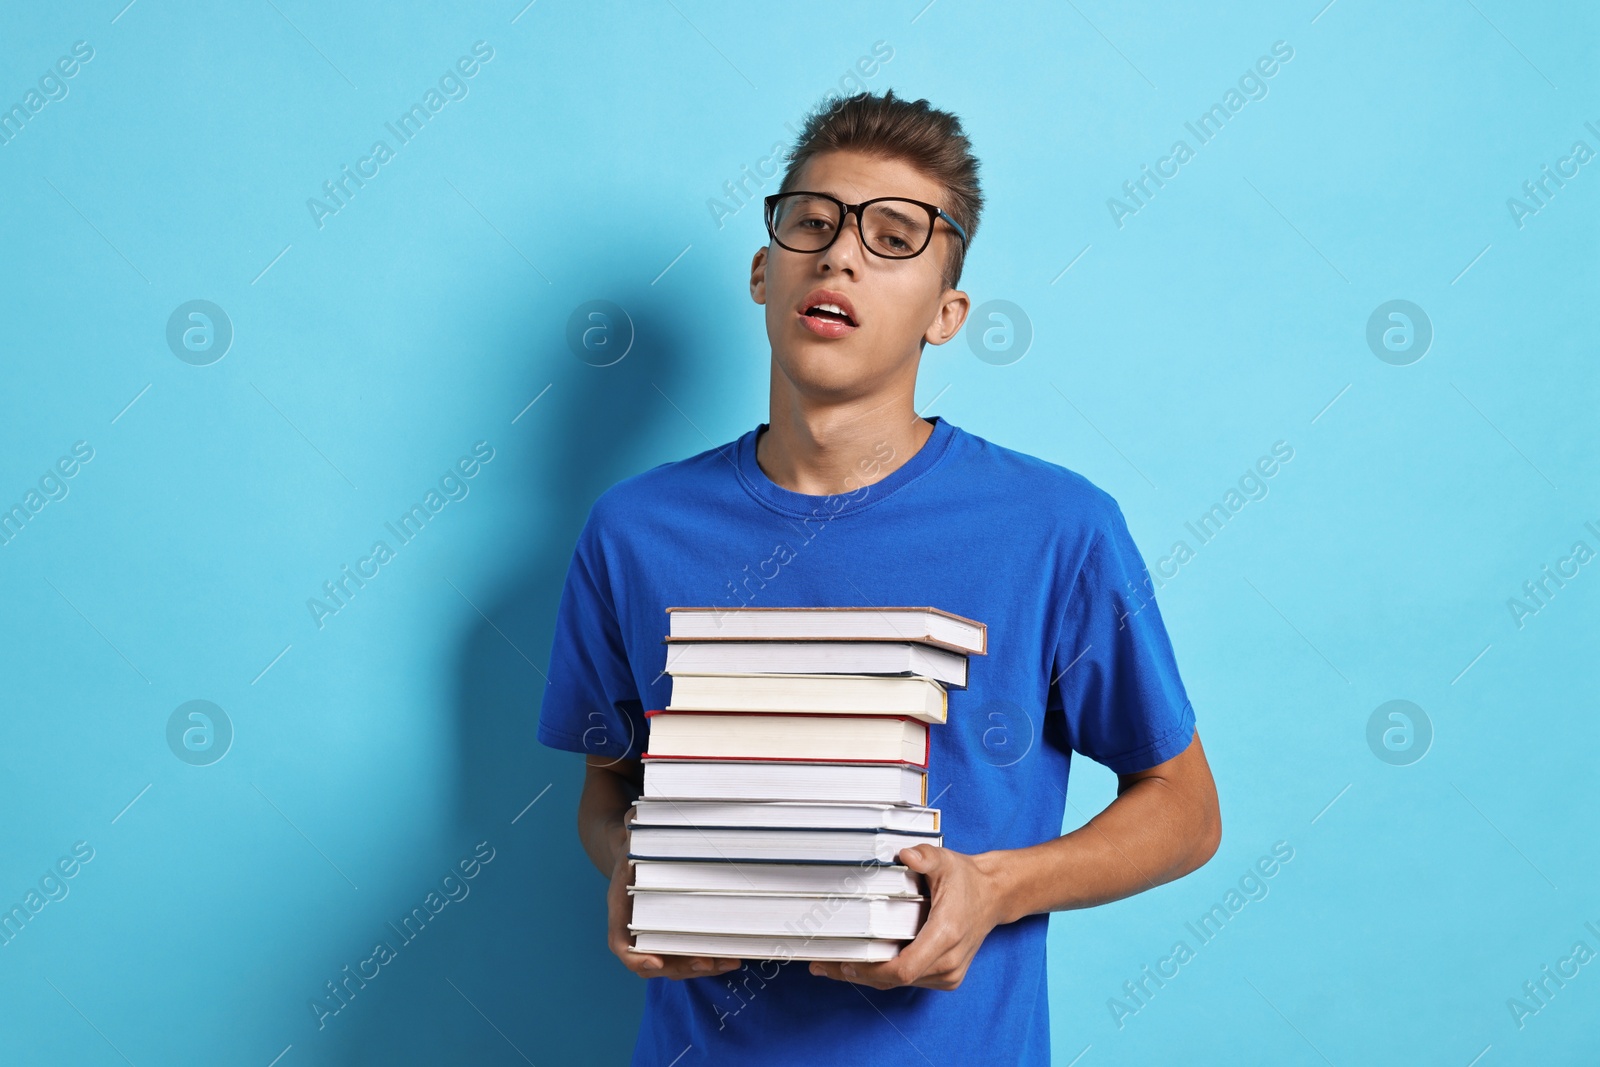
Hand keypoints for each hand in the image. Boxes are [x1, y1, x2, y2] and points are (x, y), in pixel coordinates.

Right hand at [606, 804, 742, 980]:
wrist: (637, 848)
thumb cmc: (638, 838)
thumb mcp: (634, 827)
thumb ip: (635, 825)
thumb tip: (637, 817)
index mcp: (621, 905)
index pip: (621, 942)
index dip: (636, 957)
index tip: (656, 961)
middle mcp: (636, 927)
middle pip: (653, 961)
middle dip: (681, 967)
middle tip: (707, 962)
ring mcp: (656, 933)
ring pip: (675, 963)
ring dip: (701, 967)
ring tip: (729, 961)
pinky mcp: (675, 933)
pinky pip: (689, 954)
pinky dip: (709, 959)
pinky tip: (733, 956)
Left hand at [808, 844, 1003, 990]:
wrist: (994, 896)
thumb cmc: (967, 880)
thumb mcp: (946, 861)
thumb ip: (925, 857)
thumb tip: (905, 854)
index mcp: (946, 935)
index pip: (903, 969)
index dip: (870, 970)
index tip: (843, 963)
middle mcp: (948, 961)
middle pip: (895, 980)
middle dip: (858, 974)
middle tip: (822, 967)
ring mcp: (949, 973)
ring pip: (900, 983)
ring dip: (868, 976)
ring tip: (833, 966)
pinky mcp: (947, 977)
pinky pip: (910, 980)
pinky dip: (885, 974)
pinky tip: (862, 964)